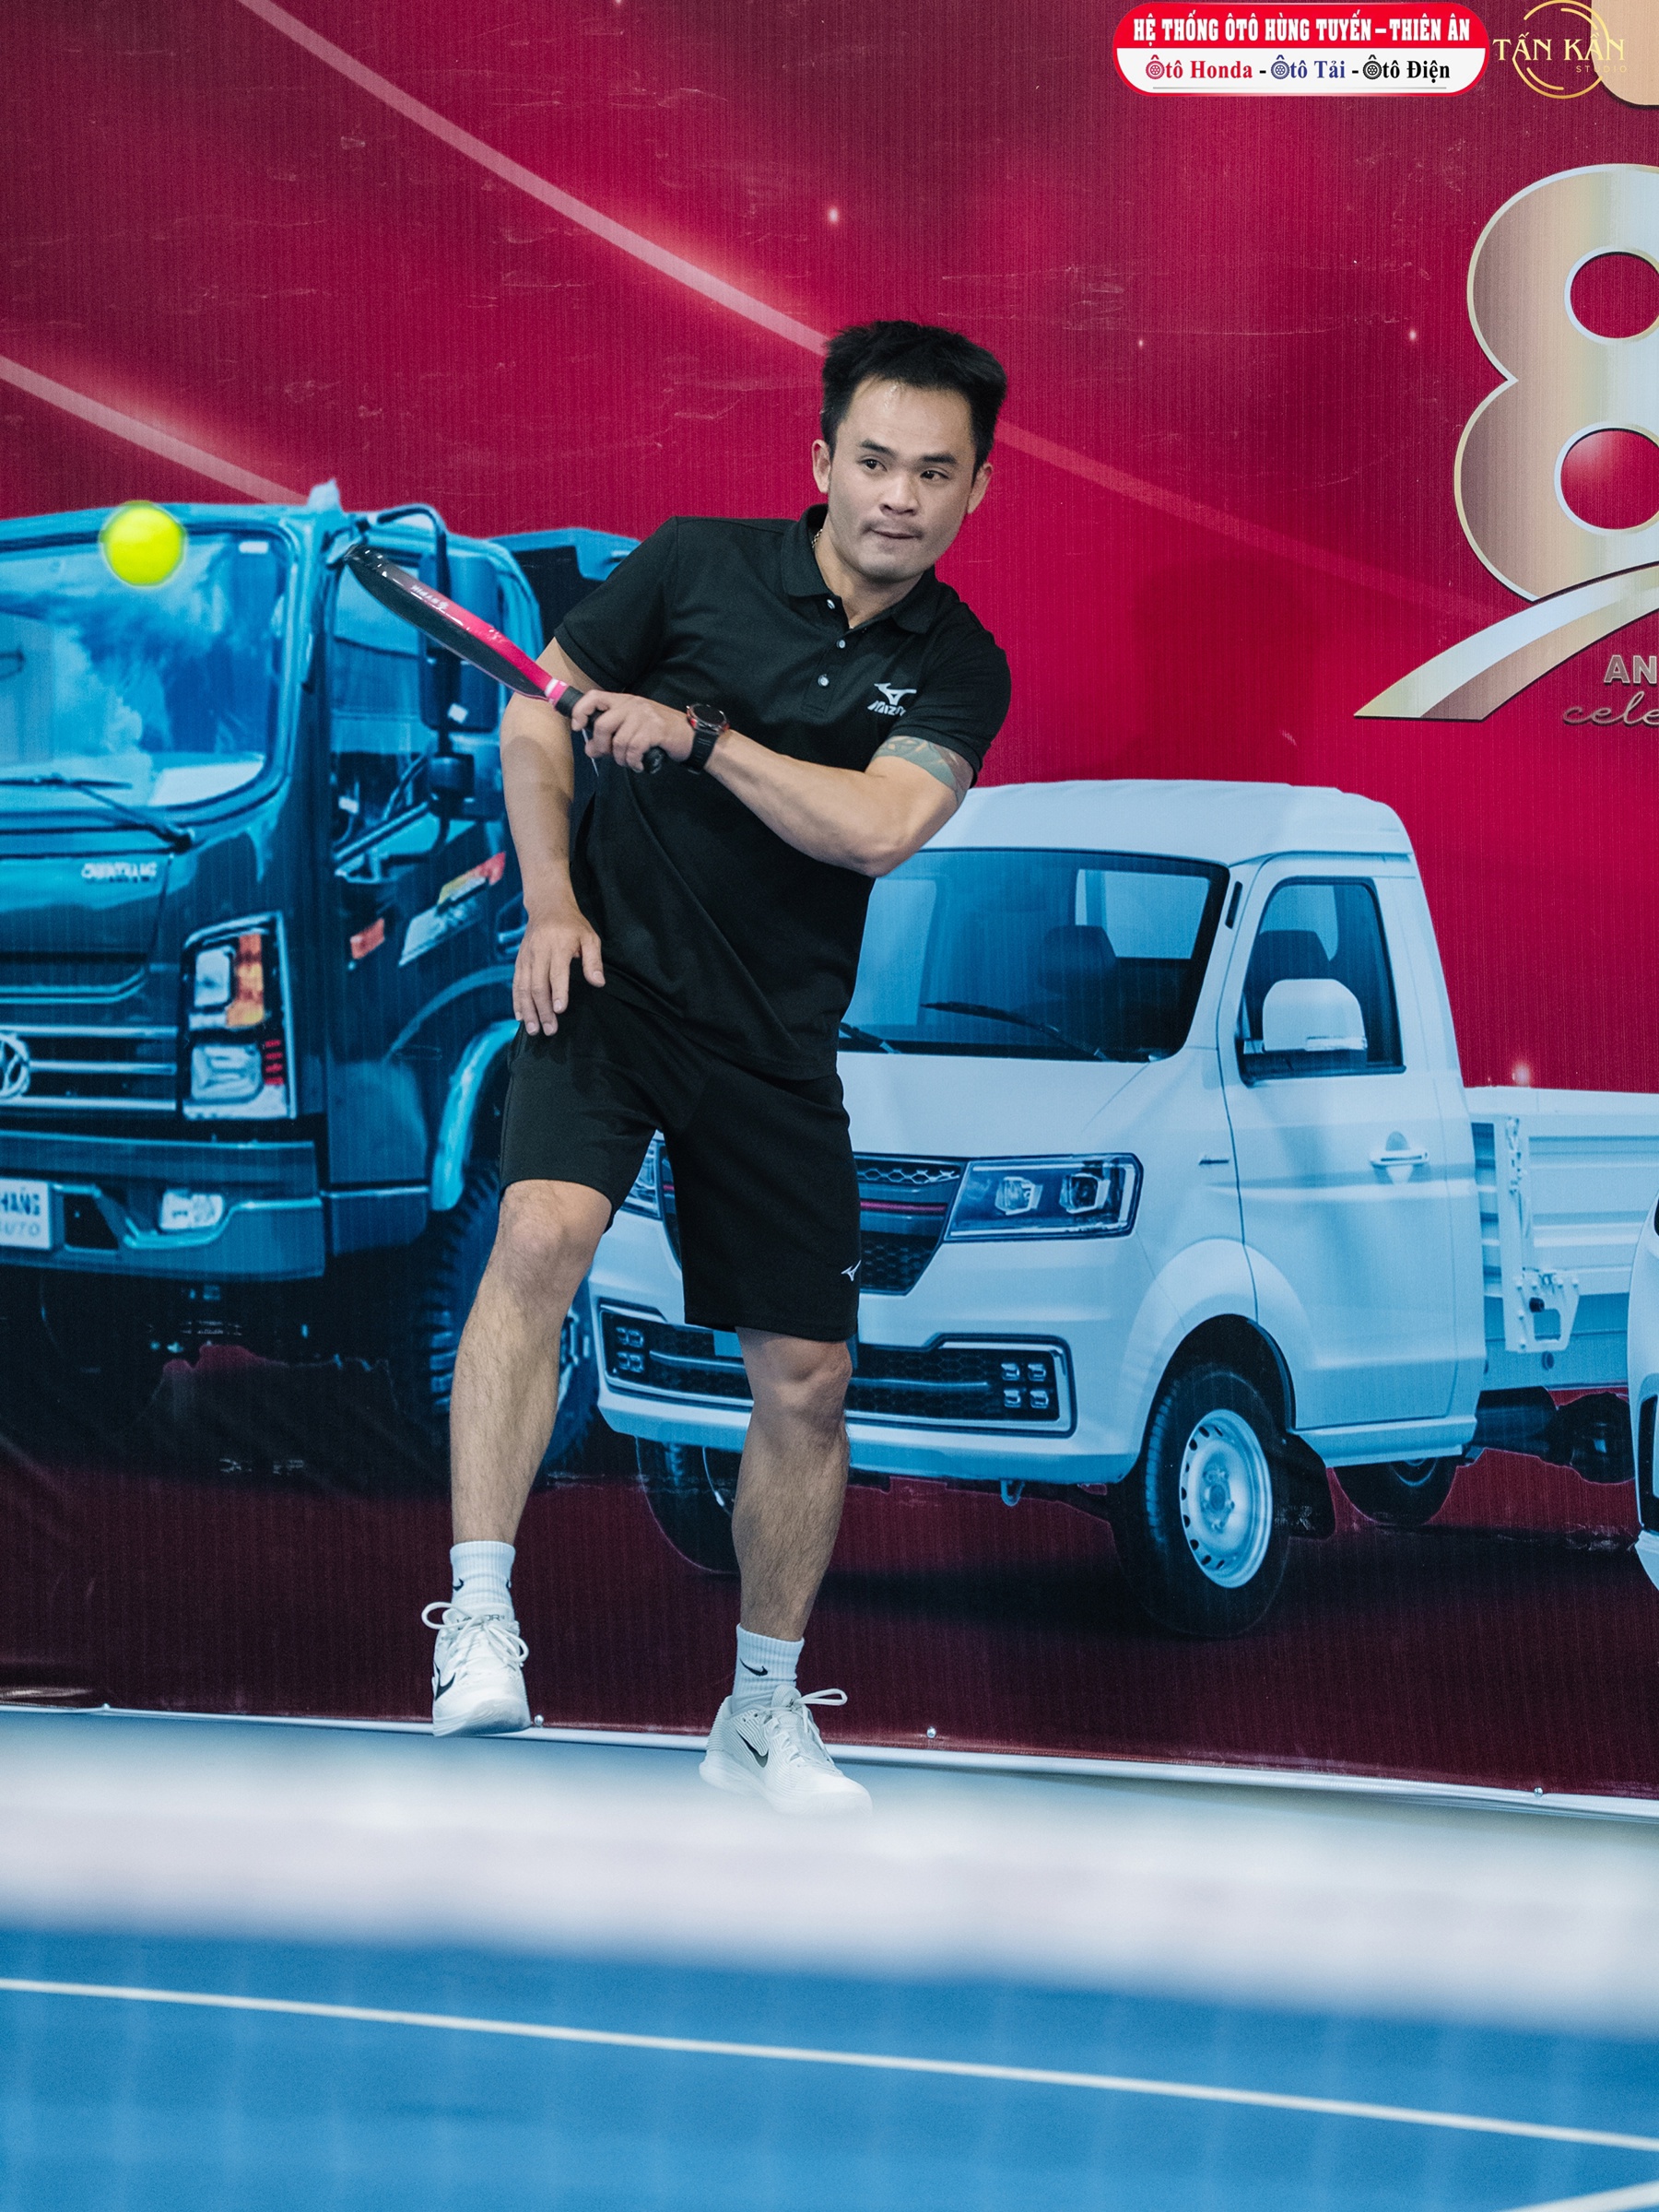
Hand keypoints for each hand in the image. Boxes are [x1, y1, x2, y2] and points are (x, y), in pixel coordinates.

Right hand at [513, 898, 603, 1034]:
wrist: (547, 906)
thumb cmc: (573, 925)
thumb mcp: (590, 937)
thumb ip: (594, 961)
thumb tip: (598, 983)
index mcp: (559, 946)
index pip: (557, 973)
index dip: (558, 993)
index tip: (560, 1010)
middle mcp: (539, 952)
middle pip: (538, 985)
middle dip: (543, 1010)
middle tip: (550, 1030)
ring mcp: (527, 957)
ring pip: (524, 987)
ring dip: (528, 1010)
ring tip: (533, 1030)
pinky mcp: (519, 961)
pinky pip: (516, 983)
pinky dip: (517, 1001)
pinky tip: (520, 1017)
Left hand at [573, 690, 691, 772]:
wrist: (689, 736)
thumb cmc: (659, 733)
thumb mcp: (632, 729)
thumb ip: (610, 737)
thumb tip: (589, 749)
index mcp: (624, 701)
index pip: (594, 697)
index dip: (580, 711)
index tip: (577, 727)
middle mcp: (632, 705)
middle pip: (602, 725)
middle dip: (601, 746)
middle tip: (609, 756)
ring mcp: (644, 715)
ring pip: (618, 741)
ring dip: (620, 758)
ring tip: (629, 761)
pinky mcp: (655, 729)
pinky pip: (633, 749)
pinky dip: (633, 762)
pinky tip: (638, 763)